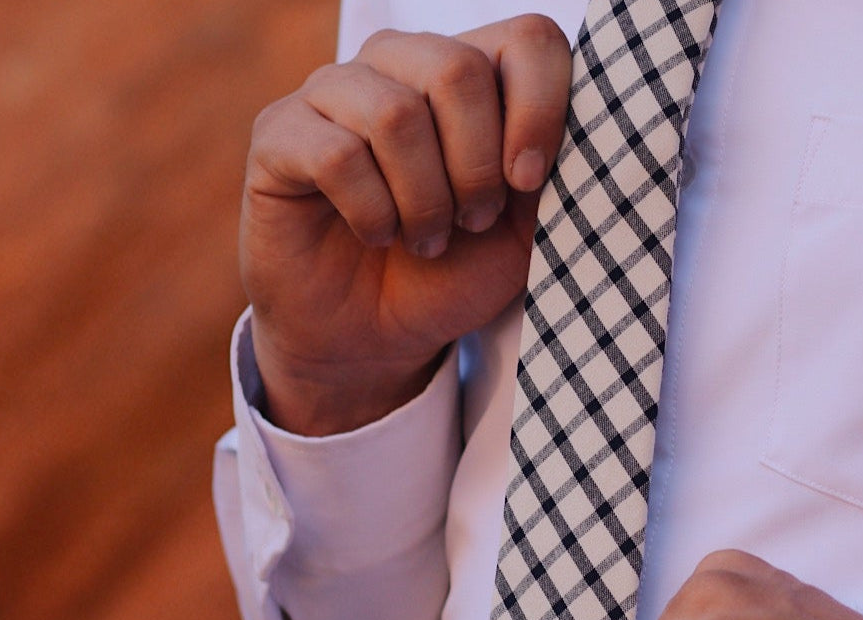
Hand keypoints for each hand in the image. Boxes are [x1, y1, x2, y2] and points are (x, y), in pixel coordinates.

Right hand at [240, 16, 572, 434]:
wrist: (377, 337)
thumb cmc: (450, 278)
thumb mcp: (523, 235)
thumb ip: (551, 176)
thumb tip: (583, 127)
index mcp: (469, 75)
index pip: (529, 39)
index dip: (540, 110)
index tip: (529, 183)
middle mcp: (399, 65)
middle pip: (458, 69)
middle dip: (476, 168)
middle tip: (469, 222)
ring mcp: (333, 92)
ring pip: (395, 114)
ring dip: (424, 200)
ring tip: (424, 240)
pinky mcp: (279, 135)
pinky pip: (337, 155)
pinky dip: (372, 213)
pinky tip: (377, 236)